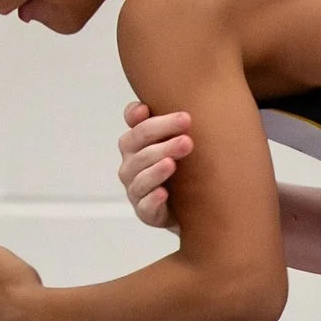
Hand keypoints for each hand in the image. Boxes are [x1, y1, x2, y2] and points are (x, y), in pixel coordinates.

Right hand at [117, 100, 193, 230]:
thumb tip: (179, 108)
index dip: (139, 116)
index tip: (154, 110)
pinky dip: (152, 199)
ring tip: (172, 163)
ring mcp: (135, 188)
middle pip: (139, 144)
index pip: (134, 124)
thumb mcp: (179, 144)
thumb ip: (176, 124)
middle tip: (186, 137)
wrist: (190, 207)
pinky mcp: (145, 212)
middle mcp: (131, 163)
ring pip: (140, 175)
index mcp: (136, 142)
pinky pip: (145, 205)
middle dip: (161, 137)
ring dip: (156, 168)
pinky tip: (163, 193)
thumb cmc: (181, 170)